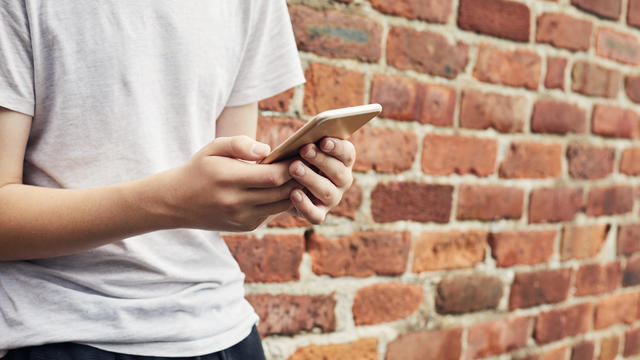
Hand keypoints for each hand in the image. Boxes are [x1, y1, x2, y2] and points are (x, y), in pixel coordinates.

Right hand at [163, 136, 297, 231]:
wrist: (177, 202)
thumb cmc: (200, 169)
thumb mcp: (213, 148)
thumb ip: (240, 144)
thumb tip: (268, 150)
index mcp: (229, 179)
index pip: (273, 175)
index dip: (292, 166)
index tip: (302, 153)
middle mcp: (237, 202)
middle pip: (283, 192)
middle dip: (300, 177)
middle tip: (313, 163)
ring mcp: (242, 218)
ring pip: (282, 205)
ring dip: (296, 190)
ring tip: (305, 174)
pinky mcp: (246, 226)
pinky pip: (273, 212)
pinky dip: (282, 199)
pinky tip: (289, 186)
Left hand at [288, 137, 354, 223]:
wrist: (284, 186)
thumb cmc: (297, 159)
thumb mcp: (303, 148)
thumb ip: (308, 141)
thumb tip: (304, 138)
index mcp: (343, 161)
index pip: (348, 153)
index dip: (337, 147)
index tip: (324, 141)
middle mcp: (342, 181)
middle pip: (338, 171)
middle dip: (321, 160)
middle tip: (304, 150)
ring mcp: (332, 199)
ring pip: (327, 191)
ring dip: (311, 179)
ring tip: (294, 168)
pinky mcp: (319, 214)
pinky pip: (315, 214)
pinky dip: (305, 205)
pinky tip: (293, 194)